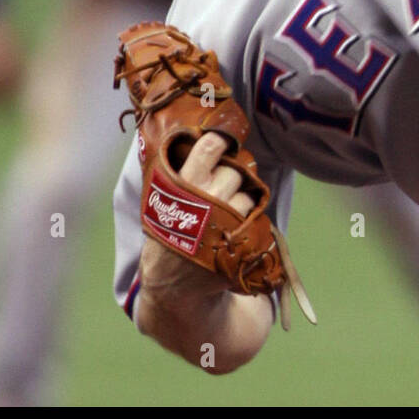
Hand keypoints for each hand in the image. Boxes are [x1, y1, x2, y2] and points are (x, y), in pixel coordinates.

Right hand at [139, 132, 256, 300]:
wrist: (173, 284)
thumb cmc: (167, 235)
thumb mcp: (161, 202)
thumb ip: (178, 172)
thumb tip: (196, 134)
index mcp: (184, 185)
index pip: (210, 147)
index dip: (222, 138)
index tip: (228, 137)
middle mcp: (208, 199)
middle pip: (236, 170)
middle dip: (235, 174)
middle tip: (226, 182)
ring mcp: (226, 220)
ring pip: (249, 195)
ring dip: (244, 198)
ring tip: (229, 209)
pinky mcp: (241, 240)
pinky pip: (257, 218)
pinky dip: (250, 219)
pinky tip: (235, 227)